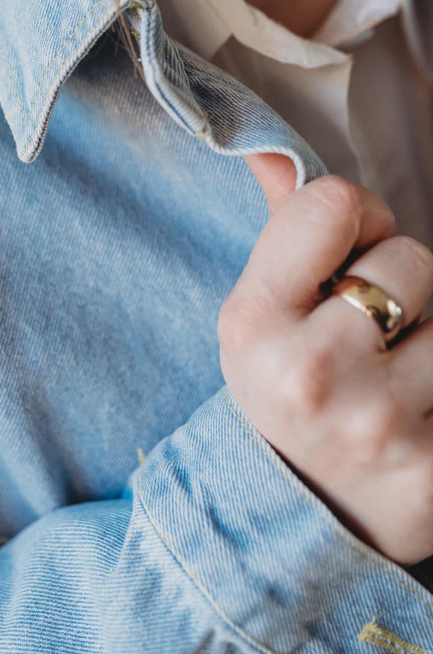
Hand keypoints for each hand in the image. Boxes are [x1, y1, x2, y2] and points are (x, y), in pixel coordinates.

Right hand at [218, 154, 432, 564]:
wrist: (293, 519)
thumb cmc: (282, 390)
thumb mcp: (259, 313)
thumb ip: (283, 226)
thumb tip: (274, 151)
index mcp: (254, 322)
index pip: (336, 203)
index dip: (355, 220)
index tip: (345, 260)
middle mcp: (312, 373)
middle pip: (412, 257)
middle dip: (400, 286)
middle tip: (372, 331)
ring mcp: (380, 426)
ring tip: (399, 374)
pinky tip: (419, 413)